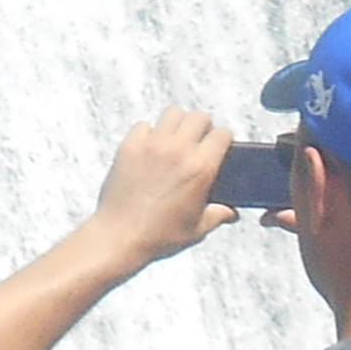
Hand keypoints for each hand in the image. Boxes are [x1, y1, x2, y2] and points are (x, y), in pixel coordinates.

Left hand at [89, 111, 237, 267]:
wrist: (120, 236)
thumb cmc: (160, 236)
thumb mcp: (197, 229)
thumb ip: (217, 215)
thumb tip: (231, 213)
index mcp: (201, 168)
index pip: (222, 134)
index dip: (224, 139)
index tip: (220, 147)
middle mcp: (179, 150)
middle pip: (199, 117)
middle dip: (203, 127)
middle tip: (198, 142)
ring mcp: (152, 145)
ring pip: (173, 113)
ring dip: (178, 124)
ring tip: (175, 140)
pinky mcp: (129, 146)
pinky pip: (143, 125)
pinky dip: (149, 133)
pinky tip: (149, 149)